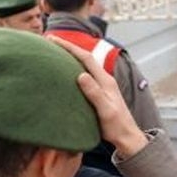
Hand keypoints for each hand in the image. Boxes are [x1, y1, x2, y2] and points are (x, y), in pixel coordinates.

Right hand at [48, 36, 146, 157]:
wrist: (127, 136)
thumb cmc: (116, 126)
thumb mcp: (105, 110)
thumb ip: (94, 93)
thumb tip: (81, 75)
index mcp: (105, 81)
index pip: (86, 58)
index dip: (70, 47)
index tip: (54, 40)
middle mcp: (104, 80)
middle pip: (84, 58)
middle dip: (68, 48)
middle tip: (50, 41)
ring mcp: (102, 86)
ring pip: (85, 66)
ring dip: (70, 57)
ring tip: (55, 53)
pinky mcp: (100, 93)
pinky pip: (85, 76)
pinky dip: (74, 69)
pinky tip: (65, 73)